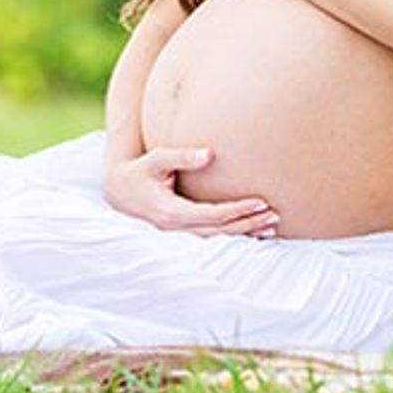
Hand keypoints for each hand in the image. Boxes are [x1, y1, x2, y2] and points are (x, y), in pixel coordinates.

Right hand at [103, 146, 281, 238]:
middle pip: (219, 231)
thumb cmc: (139, 172)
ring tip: (271, 227)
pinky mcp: (182, 233)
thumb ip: (182, 157)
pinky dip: (232, 235)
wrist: (118, 192)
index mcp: (171, 212)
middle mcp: (177, 228)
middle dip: (247, 224)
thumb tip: (210, 154)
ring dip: (244, 234)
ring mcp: (179, 234)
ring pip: (217, 238)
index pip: (213, 215)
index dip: (238, 210)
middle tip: (274, 216)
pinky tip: (251, 232)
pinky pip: (211, 237)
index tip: (260, 202)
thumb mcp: (156, 160)